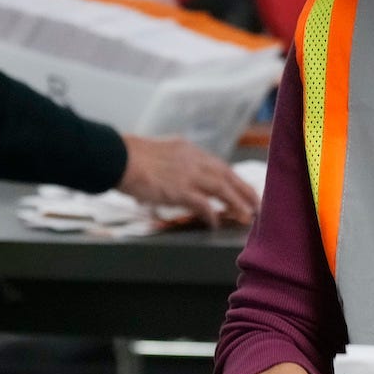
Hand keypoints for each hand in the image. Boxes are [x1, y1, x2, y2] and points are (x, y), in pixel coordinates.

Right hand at [118, 135, 257, 227]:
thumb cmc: (127, 157)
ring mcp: (188, 175)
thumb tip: (169, 179)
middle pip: (227, 175)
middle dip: (245, 190)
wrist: (117, 157)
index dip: (232, 177)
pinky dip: (212, 214)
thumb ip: (168, 164)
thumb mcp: (156, 153)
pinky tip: (216, 223)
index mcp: (187, 149)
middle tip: (257, 203)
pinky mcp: (180, 191)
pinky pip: (204, 205)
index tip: (242, 186)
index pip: (217, 164)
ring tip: (248, 216)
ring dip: (238, 203)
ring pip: (223, 189)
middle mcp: (192, 160)